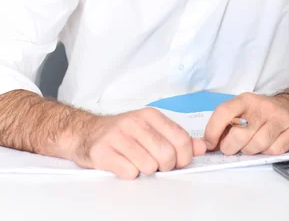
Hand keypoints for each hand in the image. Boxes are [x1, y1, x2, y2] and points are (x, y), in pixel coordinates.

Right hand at [69, 107, 206, 178]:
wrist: (86, 132)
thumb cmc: (121, 133)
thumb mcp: (150, 129)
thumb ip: (176, 138)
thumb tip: (201, 147)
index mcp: (150, 116)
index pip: (181, 140)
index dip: (183, 158)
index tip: (176, 162)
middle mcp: (135, 122)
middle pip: (167, 155)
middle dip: (165, 167)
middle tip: (155, 165)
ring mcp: (118, 136)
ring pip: (149, 166)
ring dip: (145, 170)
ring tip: (136, 163)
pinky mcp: (103, 151)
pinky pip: (129, 173)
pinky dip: (129, 174)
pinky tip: (123, 165)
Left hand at [204, 92, 288, 155]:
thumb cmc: (263, 114)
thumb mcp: (243, 112)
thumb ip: (225, 125)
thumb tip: (205, 144)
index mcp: (246, 100)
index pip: (223, 112)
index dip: (212, 131)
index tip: (209, 145)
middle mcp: (263, 106)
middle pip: (239, 134)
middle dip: (231, 147)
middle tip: (232, 149)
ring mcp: (280, 117)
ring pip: (257, 144)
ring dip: (251, 151)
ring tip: (252, 146)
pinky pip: (275, 150)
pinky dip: (268, 153)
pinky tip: (269, 145)